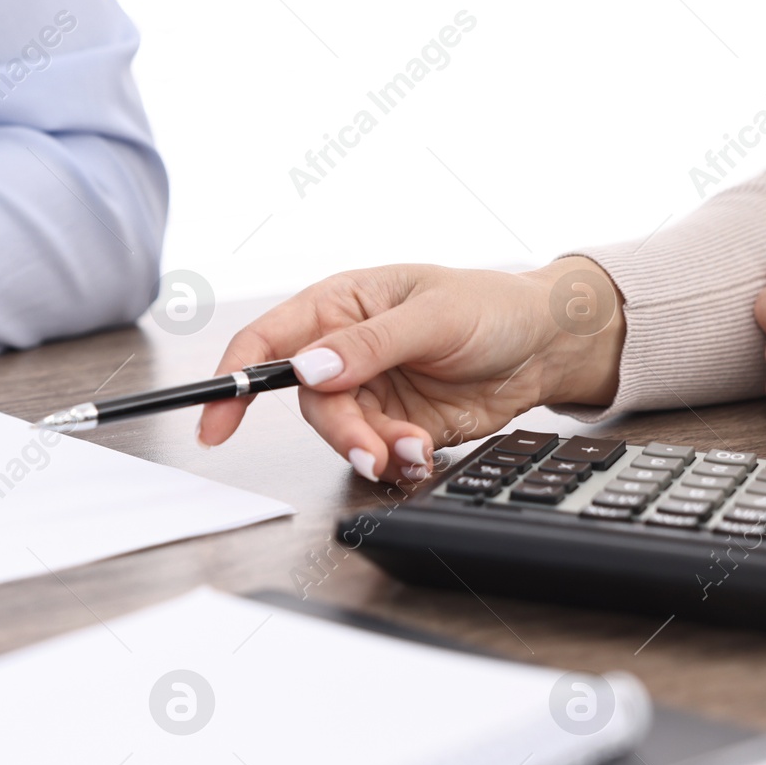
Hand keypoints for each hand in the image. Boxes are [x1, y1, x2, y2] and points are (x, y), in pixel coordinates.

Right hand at [198, 258, 625, 482]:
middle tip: (371, 450)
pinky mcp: (392, 422)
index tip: (216, 422)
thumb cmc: (492, 307)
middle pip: (308, 401)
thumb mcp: (432, 314)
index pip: (267, 340)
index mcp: (338, 304)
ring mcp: (367, 389)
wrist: (549, 346)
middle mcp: (342, 350)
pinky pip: (373, 450)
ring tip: (412, 450)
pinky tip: (422, 452)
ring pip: (340, 431)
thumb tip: (309, 368)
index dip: (234, 378)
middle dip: (339, 430)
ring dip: (371, 448)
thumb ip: (368, 344)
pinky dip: (394, 459)